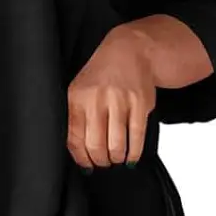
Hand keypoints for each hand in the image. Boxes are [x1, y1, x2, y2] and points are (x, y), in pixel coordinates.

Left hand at [66, 24, 156, 169]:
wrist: (131, 49)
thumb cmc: (103, 75)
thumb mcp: (80, 90)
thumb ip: (75, 118)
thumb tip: (79, 153)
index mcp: (78, 98)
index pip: (75, 138)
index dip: (81, 158)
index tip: (87, 166)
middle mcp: (97, 99)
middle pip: (95, 145)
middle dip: (100, 161)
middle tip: (103, 163)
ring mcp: (120, 101)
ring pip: (116, 144)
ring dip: (116, 158)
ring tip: (116, 158)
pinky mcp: (140, 103)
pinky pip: (136, 137)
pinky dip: (134, 152)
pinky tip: (131, 156)